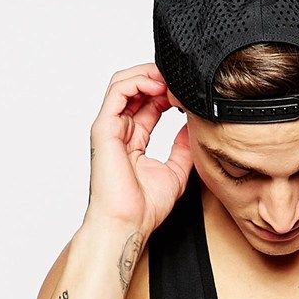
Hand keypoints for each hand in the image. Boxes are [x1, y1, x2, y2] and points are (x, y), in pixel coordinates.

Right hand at [86, 62, 192, 237]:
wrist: (128, 224)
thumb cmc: (144, 208)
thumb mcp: (176, 173)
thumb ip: (183, 149)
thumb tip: (193, 127)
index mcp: (133, 141)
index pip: (149, 104)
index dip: (169, 93)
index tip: (188, 94)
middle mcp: (120, 131)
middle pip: (136, 89)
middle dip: (160, 79)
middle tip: (182, 80)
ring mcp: (110, 128)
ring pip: (124, 84)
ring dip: (149, 75)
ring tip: (171, 78)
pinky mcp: (104, 128)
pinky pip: (118, 92)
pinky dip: (138, 81)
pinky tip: (159, 86)